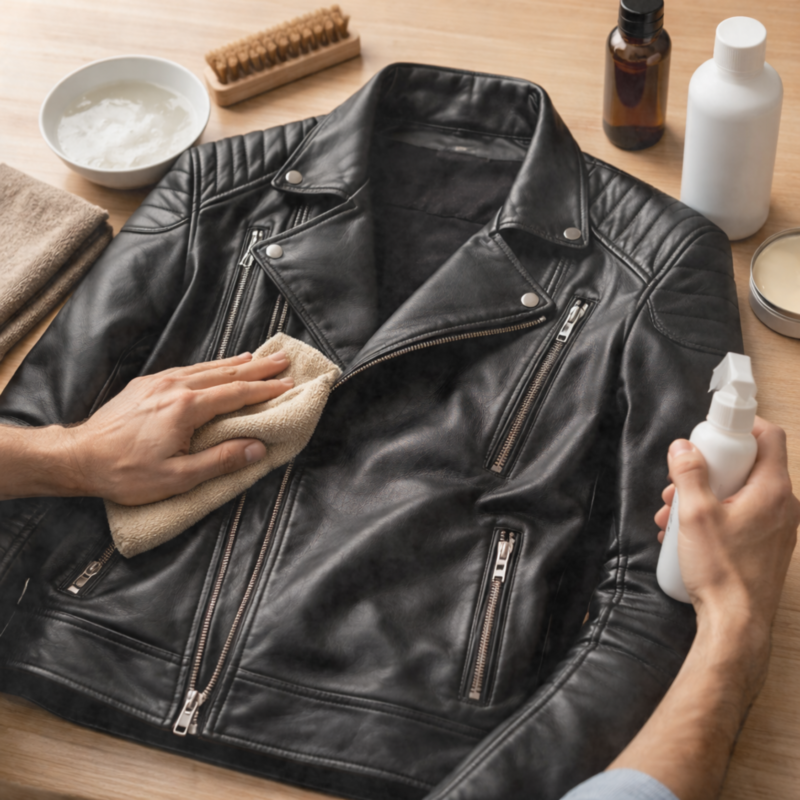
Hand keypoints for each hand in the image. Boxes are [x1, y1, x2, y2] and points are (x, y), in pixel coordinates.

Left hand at [58, 350, 293, 504]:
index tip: (288, 385)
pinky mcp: (146, 385)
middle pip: (226, 373)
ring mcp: (159, 383)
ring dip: (236, 362)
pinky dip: (209, 366)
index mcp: (187, 408)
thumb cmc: (126, 472)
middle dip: (258, 367)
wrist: (78, 457)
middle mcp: (175, 387)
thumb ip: (221, 461)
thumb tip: (257, 448)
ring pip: (207, 367)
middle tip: (283, 360)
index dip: (265, 390)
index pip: (237, 394)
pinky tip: (216, 366)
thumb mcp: (178, 477)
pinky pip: (187, 369)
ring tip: (257, 357)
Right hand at [613, 418, 799, 799]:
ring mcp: (778, 528)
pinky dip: (716, 514)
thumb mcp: (695, 514)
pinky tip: (686, 533)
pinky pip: (742, 515)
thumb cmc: (721, 570)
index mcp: (773, 490)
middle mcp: (783, 506)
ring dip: (704, 495)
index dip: (741, 426)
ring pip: (740, 492)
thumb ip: (689, 474)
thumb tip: (683, 447)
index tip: (712, 431)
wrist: (736, 623)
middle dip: (707, 469)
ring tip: (672, 514)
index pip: (769, 437)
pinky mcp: (767, 546)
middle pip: (747, 466)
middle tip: (678, 483)